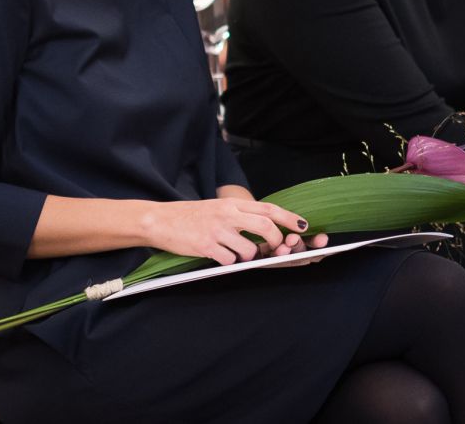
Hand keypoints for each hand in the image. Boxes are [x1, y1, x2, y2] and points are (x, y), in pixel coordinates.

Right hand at [142, 198, 315, 265]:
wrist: (160, 220)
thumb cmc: (190, 216)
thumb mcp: (218, 207)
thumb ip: (239, 215)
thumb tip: (265, 228)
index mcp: (231, 203)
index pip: (268, 209)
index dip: (289, 218)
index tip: (303, 226)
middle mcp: (227, 214)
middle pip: (266, 227)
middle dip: (277, 242)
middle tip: (277, 250)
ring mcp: (217, 230)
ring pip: (249, 249)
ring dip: (249, 257)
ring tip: (236, 254)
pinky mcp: (206, 246)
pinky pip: (229, 260)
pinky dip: (229, 262)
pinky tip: (219, 256)